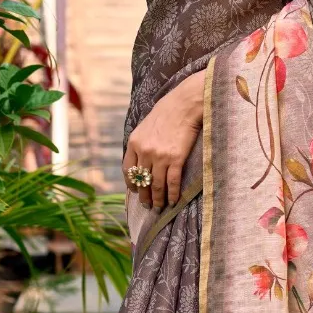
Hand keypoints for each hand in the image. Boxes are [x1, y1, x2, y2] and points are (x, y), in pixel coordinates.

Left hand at [122, 69, 205, 210]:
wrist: (184, 105)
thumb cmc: (166, 113)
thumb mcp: (145, 126)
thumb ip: (140, 143)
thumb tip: (140, 161)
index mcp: (134, 143)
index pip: (128, 170)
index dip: (131, 184)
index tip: (134, 191)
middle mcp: (145, 152)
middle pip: (142, 180)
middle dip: (144, 196)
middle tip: (147, 206)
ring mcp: (160, 156)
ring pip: (156, 184)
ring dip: (157, 199)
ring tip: (159, 207)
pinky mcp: (176, 158)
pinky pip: (172, 182)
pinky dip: (172, 194)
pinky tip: (173, 201)